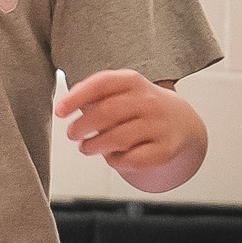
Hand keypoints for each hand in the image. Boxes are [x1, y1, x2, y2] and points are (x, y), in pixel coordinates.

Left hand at [54, 68, 206, 192]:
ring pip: (116, 139)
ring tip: (86, 147)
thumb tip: (67, 104)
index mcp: (133, 81)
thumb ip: (94, 95)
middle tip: (72, 133)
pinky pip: (130, 159)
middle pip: (106, 113)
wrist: (181, 122)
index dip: (76, 97)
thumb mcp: (121, 92)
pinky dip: (115, 160)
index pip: (101, 83)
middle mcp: (149, 100)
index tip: (59, 111)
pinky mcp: (164, 150)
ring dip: (93, 146)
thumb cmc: (140, 107)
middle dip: (81, 126)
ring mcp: (159, 125)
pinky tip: (112, 156)